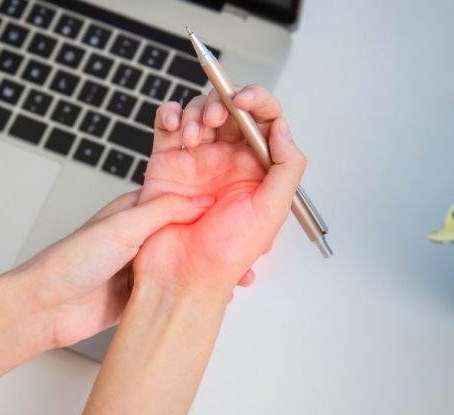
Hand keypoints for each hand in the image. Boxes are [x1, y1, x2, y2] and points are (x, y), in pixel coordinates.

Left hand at [17, 190, 254, 347]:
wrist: (47, 307)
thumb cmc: (71, 260)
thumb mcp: (123, 227)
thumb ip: (164, 211)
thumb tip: (202, 199)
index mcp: (136, 208)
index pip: (185, 197)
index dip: (213, 203)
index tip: (242, 208)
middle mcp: (143, 233)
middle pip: (192, 231)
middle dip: (219, 237)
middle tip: (251, 246)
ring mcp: (144, 262)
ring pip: (188, 260)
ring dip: (213, 265)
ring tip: (241, 271)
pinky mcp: (143, 290)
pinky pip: (178, 286)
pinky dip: (198, 288)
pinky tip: (217, 291)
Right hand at [134, 85, 306, 296]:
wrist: (182, 275)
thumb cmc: (225, 254)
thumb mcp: (272, 211)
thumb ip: (286, 166)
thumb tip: (282, 127)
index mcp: (257, 169)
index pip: (265, 120)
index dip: (257, 100)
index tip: (244, 100)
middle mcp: (228, 161)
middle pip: (229, 109)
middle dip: (222, 102)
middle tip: (216, 117)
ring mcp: (196, 159)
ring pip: (198, 112)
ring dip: (194, 111)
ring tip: (191, 136)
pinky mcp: (166, 162)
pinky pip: (167, 125)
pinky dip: (168, 113)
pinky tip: (173, 127)